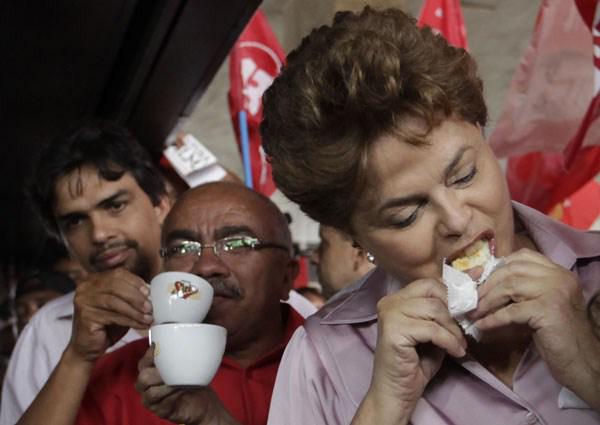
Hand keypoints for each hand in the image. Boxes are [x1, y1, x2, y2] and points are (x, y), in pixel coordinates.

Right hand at [69, 269, 152, 362]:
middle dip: (137, 297)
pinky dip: (130, 320)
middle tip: (150, 308)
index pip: (118, 274)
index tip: (149, 292)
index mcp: (95, 279)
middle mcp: (86, 287)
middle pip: (117, 286)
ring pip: (115, 301)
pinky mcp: (85, 316)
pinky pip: (113, 316)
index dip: (135, 282)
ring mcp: (83, 301)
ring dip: (135, 310)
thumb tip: (151, 292)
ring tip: (148, 318)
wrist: (88, 348)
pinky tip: (140, 325)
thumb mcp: (121, 306)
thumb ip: (131, 296)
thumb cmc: (106, 326)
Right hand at [136, 346, 236, 424]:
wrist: (202, 401)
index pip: (145, 360)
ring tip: (180, 381)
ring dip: (166, 385)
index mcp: (151, 369)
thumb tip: (195, 328)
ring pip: (149, 391)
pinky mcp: (158, 410)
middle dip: (158, 372)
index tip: (166, 349)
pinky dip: (169, 397)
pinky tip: (179, 391)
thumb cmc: (192, 378)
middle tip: (175, 369)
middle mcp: (147, 383)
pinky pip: (158, 404)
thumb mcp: (188, 361)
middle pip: (143, 376)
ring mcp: (150, 398)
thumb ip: (184, 348)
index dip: (152, 354)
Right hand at [364, 279, 465, 418]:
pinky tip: (456, 352)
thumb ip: (445, 312)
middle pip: (432, 291)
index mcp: (397, 298)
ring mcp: (389, 314)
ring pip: (435, 309)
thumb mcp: (435, 331)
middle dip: (454, 310)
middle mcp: (389, 302)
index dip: (453, 291)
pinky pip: (432, 329)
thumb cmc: (416, 363)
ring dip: (453, 329)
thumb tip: (472, 287)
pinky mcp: (394, 331)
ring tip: (459, 345)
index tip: (474, 299)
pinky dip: (449, 341)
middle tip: (463, 330)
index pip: (429, 283)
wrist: (397, 392)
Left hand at [471, 248, 599, 402]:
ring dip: (486, 301)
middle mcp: (559, 277)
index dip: (497, 267)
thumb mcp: (540, 304)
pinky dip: (493, 318)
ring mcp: (555, 291)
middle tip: (472, 299)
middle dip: (487, 285)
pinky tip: (482, 326)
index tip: (480, 280)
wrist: (582, 362)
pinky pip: (511, 311)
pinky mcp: (548, 310)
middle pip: (511, 270)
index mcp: (558, 272)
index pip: (522, 256)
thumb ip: (522, 289)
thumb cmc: (557, 335)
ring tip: (473, 313)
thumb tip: (484, 283)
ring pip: (509, 287)